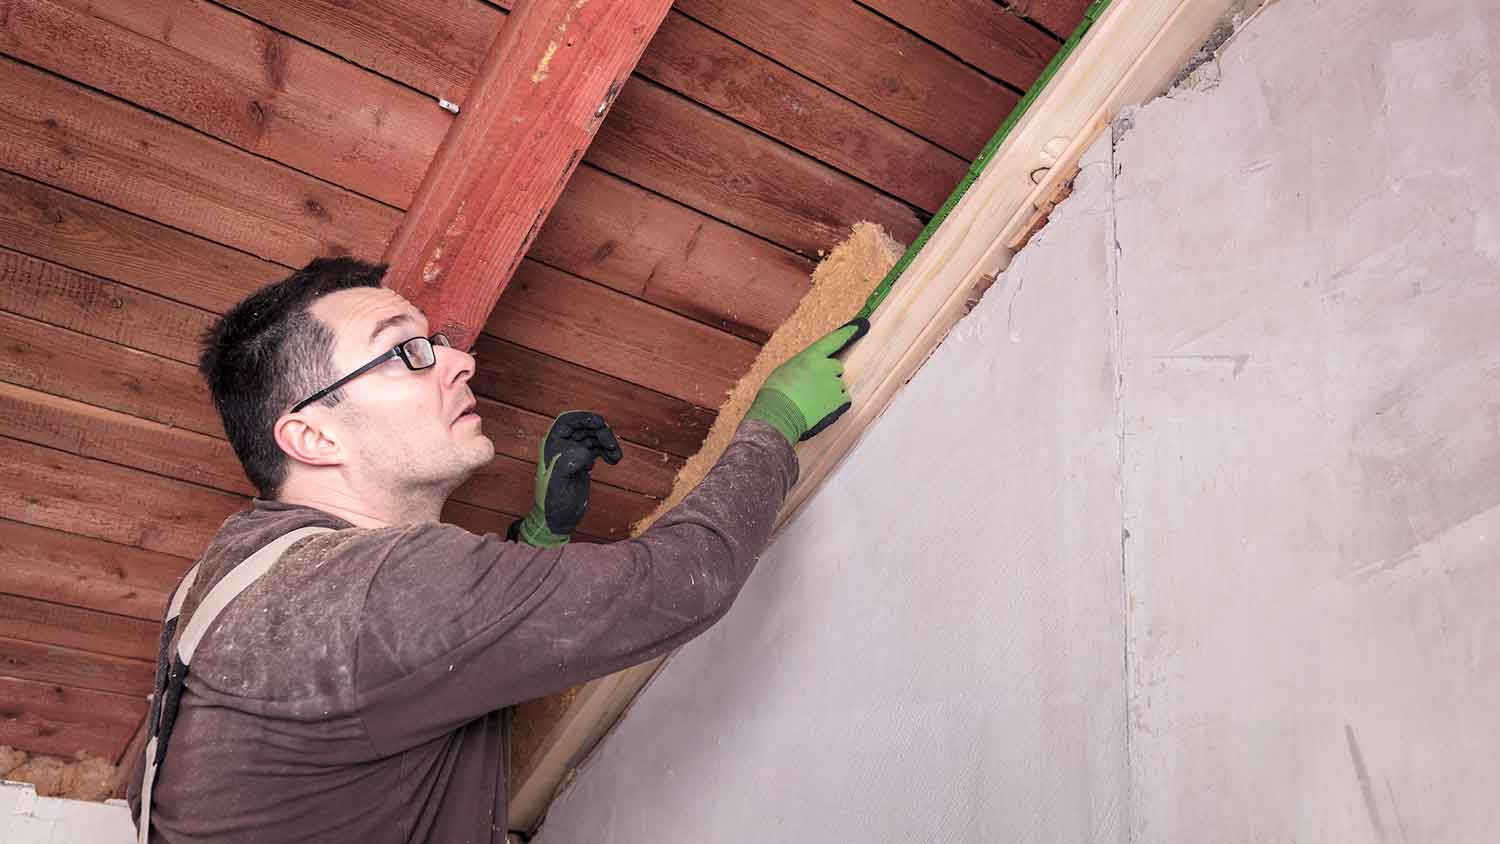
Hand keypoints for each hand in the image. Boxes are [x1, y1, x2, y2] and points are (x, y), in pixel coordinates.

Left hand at [509, 411, 622, 546]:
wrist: (558, 519)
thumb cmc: (553, 502)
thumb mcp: (559, 483)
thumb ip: (568, 464)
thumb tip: (584, 452)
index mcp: (552, 445)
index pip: (567, 421)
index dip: (584, 417)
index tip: (600, 422)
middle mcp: (562, 446)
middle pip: (585, 427)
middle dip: (600, 433)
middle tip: (612, 445)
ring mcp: (574, 454)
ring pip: (593, 437)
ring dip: (607, 443)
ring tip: (616, 457)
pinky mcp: (583, 463)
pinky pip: (597, 449)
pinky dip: (607, 451)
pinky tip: (613, 460)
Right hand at [745, 319, 868, 443]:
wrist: (779, 415)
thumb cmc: (776, 393)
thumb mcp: (785, 370)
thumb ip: (803, 366)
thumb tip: (809, 370)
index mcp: (811, 356)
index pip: (834, 340)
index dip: (849, 332)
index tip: (862, 325)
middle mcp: (826, 367)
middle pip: (837, 366)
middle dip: (829, 374)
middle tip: (813, 386)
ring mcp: (835, 384)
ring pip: (839, 384)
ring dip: (830, 390)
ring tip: (812, 401)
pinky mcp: (839, 401)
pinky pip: (844, 398)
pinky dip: (836, 403)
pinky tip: (821, 408)